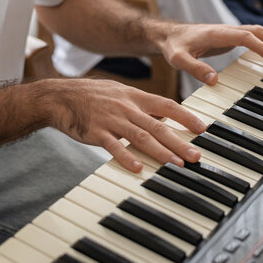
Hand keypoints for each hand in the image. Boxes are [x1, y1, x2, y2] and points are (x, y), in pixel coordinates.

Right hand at [47, 79, 205, 171]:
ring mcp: (112, 120)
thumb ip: (142, 105)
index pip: (167, 105)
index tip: (202, 128)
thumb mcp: (121, 93)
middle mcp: (127, 107)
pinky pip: (114, 146)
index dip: (186, 117)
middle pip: (158, 126)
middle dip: (179, 142)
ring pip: (141, 137)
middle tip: (195, 155)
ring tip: (176, 164)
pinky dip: (127, 157)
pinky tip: (139, 168)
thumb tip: (164, 116)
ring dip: (160, 152)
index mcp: (135, 97)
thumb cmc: (93, 96)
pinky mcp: (96, 132)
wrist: (60, 97)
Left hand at [159, 24, 262, 84]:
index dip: (260, 46)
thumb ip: (194, 68)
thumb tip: (214, 80)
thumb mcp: (178, 59)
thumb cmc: (174, 46)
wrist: (170, 35)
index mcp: (216, 34)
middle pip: (257, 31)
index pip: (244, 37)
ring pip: (259, 31)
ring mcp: (230, 32)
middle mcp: (226, 30)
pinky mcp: (231, 37)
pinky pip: (254, 36)